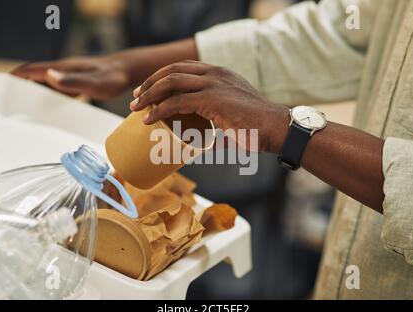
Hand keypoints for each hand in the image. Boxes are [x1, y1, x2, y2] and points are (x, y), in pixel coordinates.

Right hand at [12, 55, 131, 99]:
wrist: (127, 71)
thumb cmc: (113, 78)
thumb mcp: (96, 83)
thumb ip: (75, 81)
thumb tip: (50, 76)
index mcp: (62, 69)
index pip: (31, 70)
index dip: (14, 77)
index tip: (1, 86)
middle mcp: (62, 70)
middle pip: (33, 76)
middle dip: (18, 85)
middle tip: (9, 102)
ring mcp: (68, 75)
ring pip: (43, 82)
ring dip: (31, 91)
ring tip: (23, 108)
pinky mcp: (75, 81)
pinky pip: (55, 88)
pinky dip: (46, 95)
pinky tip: (46, 107)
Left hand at [130, 60, 288, 151]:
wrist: (276, 128)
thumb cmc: (257, 127)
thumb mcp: (232, 117)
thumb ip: (214, 125)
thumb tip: (199, 143)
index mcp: (219, 73)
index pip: (182, 67)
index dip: (161, 76)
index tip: (148, 90)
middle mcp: (214, 73)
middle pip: (171, 71)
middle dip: (149, 83)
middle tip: (136, 98)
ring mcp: (213, 84)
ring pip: (170, 83)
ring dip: (149, 95)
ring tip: (136, 108)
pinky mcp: (212, 99)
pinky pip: (177, 102)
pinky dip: (159, 110)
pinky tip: (148, 118)